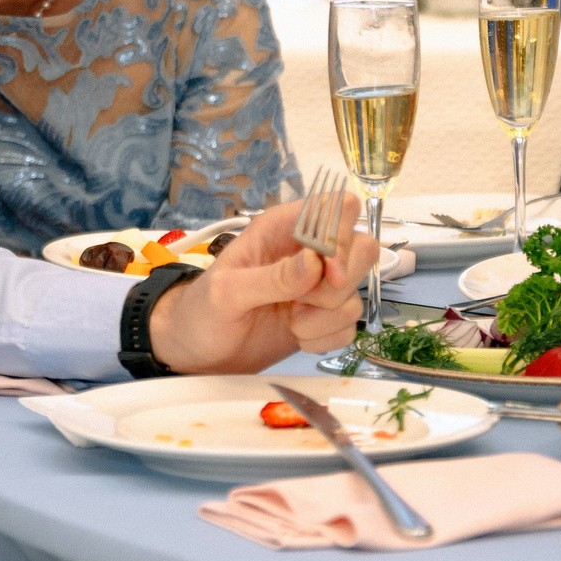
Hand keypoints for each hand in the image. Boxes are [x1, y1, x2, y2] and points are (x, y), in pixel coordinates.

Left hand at [146, 196, 375, 373]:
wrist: (197, 352)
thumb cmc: (201, 311)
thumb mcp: (226, 291)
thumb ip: (271, 277)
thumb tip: (316, 263)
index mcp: (283, 228)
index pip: (339, 208)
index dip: (342, 238)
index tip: (326, 272)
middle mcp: (307, 252)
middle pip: (363, 248)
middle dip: (340, 283)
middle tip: (304, 302)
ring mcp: (317, 287)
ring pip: (356, 293)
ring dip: (325, 317)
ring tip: (290, 321)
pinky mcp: (322, 318)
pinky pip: (348, 327)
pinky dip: (325, 338)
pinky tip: (297, 336)